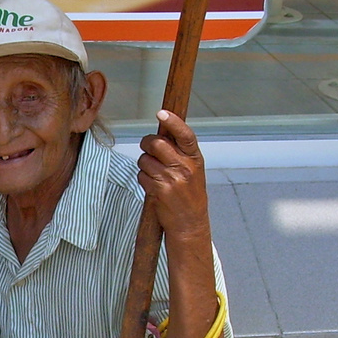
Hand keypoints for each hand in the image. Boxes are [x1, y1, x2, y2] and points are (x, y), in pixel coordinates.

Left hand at [137, 109, 210, 241]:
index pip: (185, 135)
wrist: (190, 224)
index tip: (161, 113)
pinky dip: (143, 179)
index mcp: (195, 159)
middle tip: (148, 148)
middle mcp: (185, 167)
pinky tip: (153, 187)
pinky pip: (141, 176)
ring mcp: (172, 179)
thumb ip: (180, 152)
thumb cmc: (189, 195)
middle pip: (156, 143)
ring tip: (154, 174)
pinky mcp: (160, 191)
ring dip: (144, 164)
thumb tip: (162, 131)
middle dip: (146, 143)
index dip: (173, 122)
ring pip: (145, 160)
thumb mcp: (193, 170)